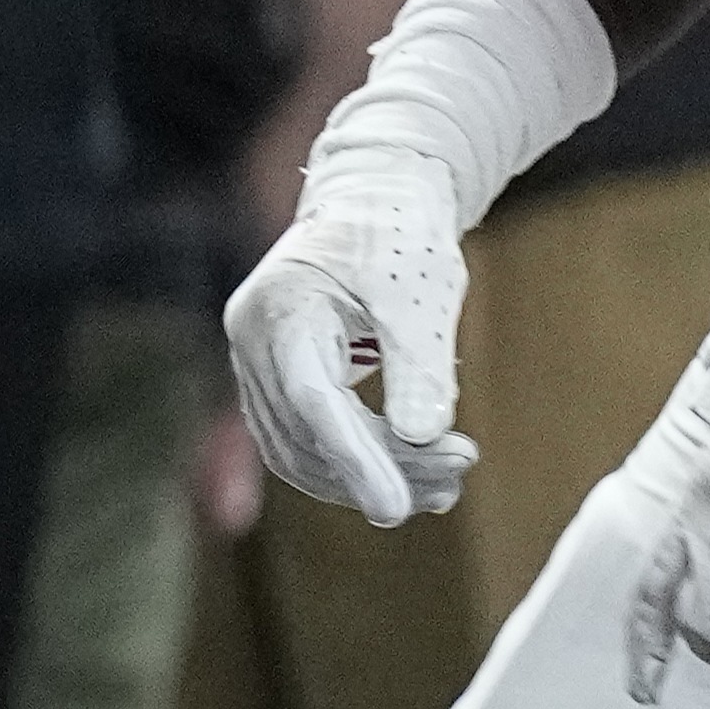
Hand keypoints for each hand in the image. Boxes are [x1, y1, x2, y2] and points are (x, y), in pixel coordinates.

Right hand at [227, 137, 475, 523]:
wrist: (374, 199)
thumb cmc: (399, 233)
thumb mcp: (423, 293)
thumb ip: (420, 366)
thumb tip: (423, 439)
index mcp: (281, 310)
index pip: (314, 402)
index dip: (355, 460)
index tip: (396, 509)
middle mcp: (252, 341)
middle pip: (307, 435)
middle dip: (383, 466)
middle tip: (457, 475)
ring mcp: (256, 363)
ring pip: (300, 449)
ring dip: (370, 474)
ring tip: (446, 484)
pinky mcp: (277, 378)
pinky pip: (304, 440)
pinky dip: (356, 462)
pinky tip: (412, 473)